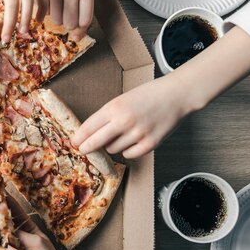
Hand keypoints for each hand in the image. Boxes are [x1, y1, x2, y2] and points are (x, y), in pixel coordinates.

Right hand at [36, 0, 92, 40]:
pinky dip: (44, 12)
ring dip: (56, 17)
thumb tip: (77, 35)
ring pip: (56, 19)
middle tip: (66, 15)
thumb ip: (82, 6)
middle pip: (70, 23)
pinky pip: (43, 11)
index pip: (85, 20)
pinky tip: (47, 4)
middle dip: (68, 23)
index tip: (76, 33)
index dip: (80, 29)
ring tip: (57, 7)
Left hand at [71, 74, 198, 158]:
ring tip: (121, 135)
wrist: (176, 95)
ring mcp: (137, 133)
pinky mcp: (150, 144)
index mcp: (114, 107)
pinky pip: (129, 155)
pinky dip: (128, 150)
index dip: (78, 137)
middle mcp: (124, 121)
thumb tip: (90, 133)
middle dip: (86, 148)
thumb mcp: (122, 99)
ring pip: (112, 149)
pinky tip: (133, 141)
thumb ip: (107, 115)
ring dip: (112, 145)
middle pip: (95, 142)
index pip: (88, 127)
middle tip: (83, 150)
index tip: (74, 142)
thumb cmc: (148, 95)